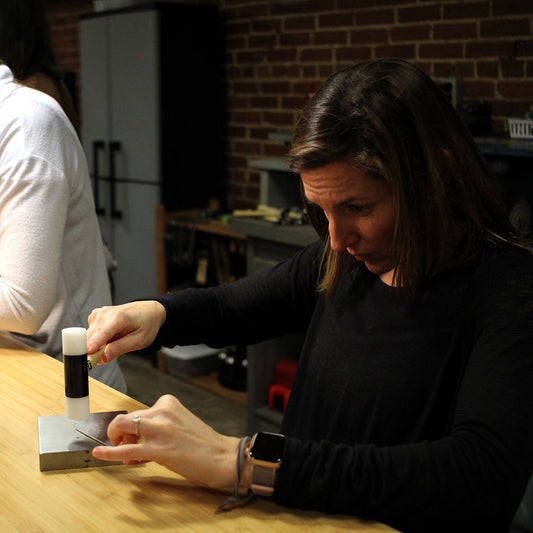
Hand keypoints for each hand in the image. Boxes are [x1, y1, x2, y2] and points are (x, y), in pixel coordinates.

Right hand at [87, 300, 165, 362]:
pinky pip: (91, 333)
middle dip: (95, 351)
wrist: (149, 311)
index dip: (90, 348)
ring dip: (98, 344)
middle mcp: (105, 313)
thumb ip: (120, 348)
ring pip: (88, 337)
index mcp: (119, 318)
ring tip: (116, 340)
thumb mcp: (139, 340)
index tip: (86, 358)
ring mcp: (99, 313)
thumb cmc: (147, 324)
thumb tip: (102, 358)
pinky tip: (111, 335)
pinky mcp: (96, 316)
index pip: (100, 334)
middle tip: (110, 353)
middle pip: (90, 338)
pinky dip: (98, 338)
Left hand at [92, 395, 239, 490]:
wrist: (221, 457)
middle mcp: (162, 412)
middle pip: (126, 419)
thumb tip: (136, 438)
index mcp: (168, 402)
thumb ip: (159, 424)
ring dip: (117, 442)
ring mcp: (160, 430)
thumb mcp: (180, 422)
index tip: (139, 440)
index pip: (139, 412)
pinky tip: (99, 453)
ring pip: (121, 427)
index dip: (134, 429)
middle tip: (127, 447)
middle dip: (119, 434)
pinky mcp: (159, 450)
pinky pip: (126, 450)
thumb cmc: (202, 443)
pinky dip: (109, 452)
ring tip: (129, 456)